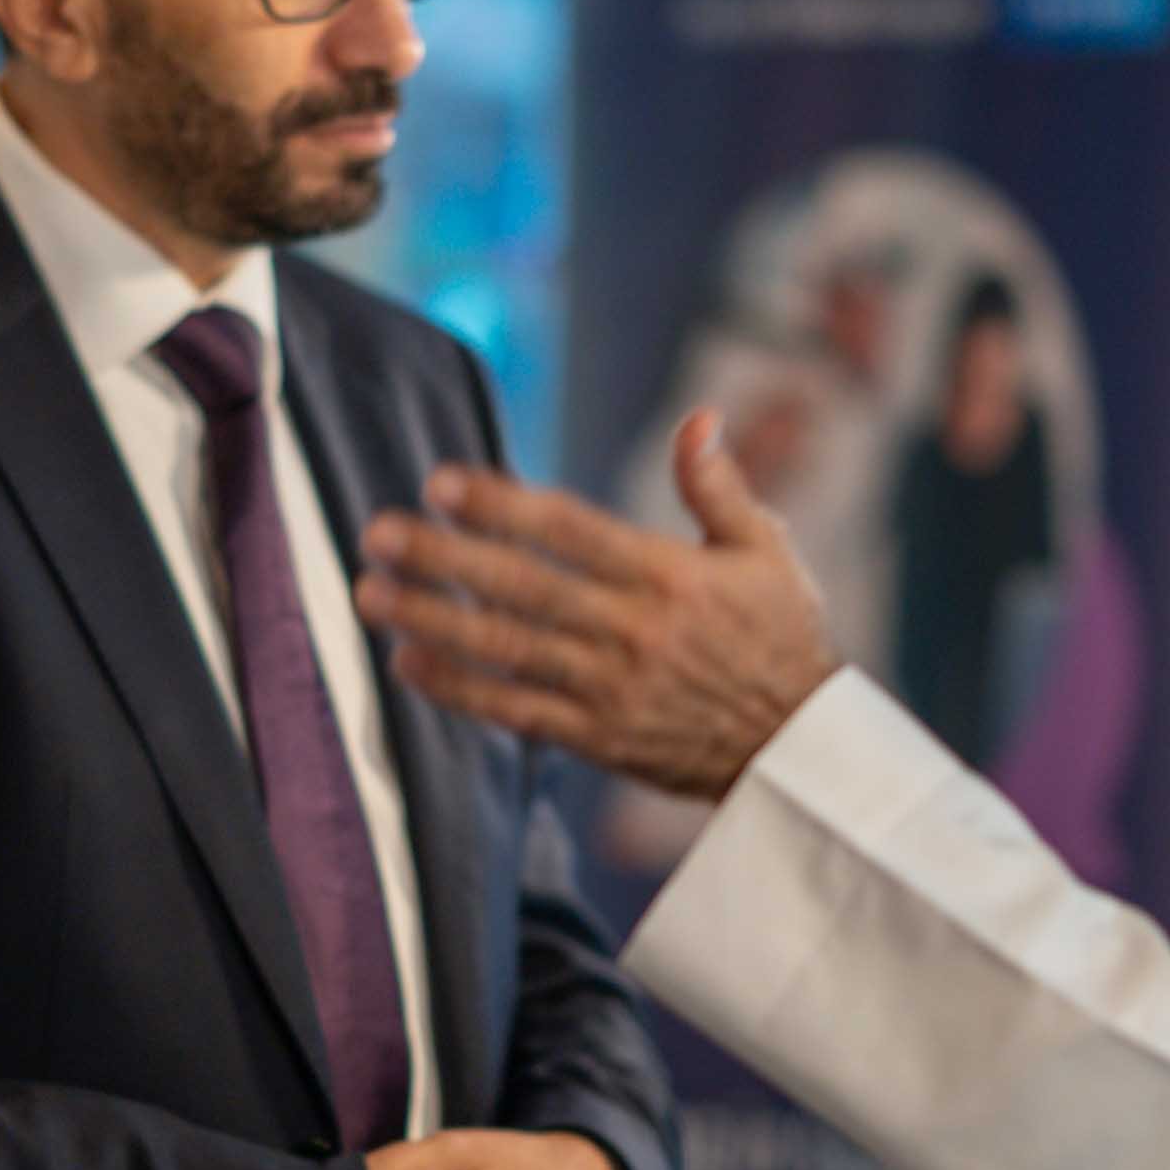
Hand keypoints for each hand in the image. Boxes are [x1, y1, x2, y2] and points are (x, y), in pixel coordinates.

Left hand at [355, 412, 841, 799]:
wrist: (798, 752)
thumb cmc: (781, 639)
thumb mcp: (766, 553)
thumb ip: (719, 486)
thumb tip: (699, 418)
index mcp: (671, 577)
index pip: (571, 531)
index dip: (502, 505)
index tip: (441, 483)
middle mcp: (635, 632)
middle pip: (524, 588)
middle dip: (445, 559)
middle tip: (379, 531)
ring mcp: (612, 690)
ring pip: (508, 651)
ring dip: (433, 620)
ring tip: (371, 592)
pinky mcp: (599, 739)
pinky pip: (517, 712)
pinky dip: (460, 689)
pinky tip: (408, 661)